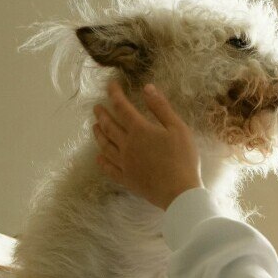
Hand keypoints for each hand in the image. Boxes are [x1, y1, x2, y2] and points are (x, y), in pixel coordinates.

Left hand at [93, 82, 202, 209]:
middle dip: (102, 114)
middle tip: (96, 107)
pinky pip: (110, 169)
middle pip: (110, 126)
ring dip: (99, 134)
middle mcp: (127, 145)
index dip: (114, 94)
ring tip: (94, 127)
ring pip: (106, 146)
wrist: (179, 192)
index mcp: (140, 130)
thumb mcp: (178, 128)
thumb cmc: (182, 158)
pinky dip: (102, 162)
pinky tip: (99, 157)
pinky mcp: (127, 179)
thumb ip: (161, 108)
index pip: (122, 107)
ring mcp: (125, 163)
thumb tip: (147, 87)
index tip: (110, 85)